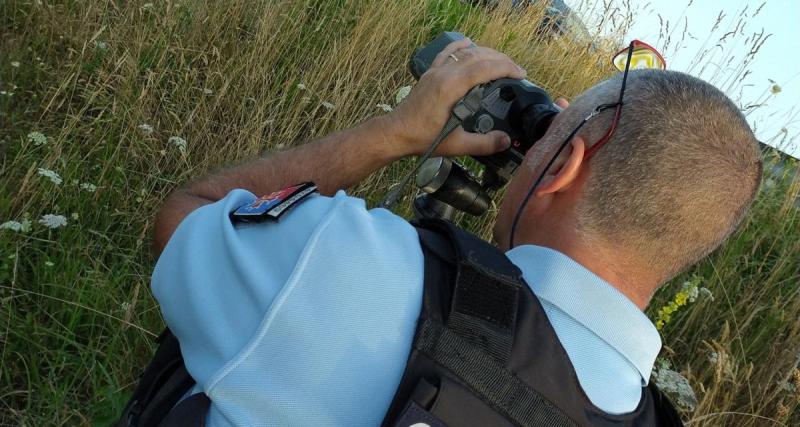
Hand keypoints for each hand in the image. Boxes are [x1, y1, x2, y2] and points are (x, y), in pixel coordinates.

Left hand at [386, 39, 527, 156]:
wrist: (396, 133)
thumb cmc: (422, 139)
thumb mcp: (456, 145)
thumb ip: (483, 144)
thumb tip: (505, 141)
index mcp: (451, 88)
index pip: (485, 68)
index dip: (506, 68)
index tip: (521, 74)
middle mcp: (444, 74)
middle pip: (478, 56)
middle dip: (501, 60)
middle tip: (516, 70)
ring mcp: (435, 72)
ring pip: (464, 53)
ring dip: (485, 53)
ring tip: (501, 61)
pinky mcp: (429, 74)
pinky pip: (446, 54)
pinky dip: (460, 47)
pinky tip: (468, 43)